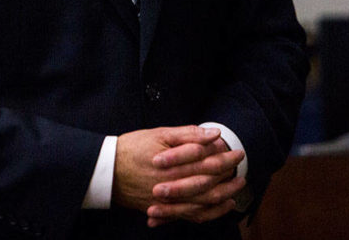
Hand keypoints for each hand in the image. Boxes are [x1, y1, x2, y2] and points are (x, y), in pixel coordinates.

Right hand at [113, 126, 244, 226]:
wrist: (107, 171)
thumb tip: (213, 133)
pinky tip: (219, 207)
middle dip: (229, 176)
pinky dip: (209, 213)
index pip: (209, 162)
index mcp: (176, 165)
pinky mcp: (165, 210)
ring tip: (237, 189)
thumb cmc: (132, 148)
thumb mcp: (158, 134)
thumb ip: (187, 135)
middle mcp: (176, 185)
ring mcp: (171, 201)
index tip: (237, 152)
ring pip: (205, 202)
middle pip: (210, 183)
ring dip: (224, 196)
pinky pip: (192, 216)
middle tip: (241, 168)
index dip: (225, 157)